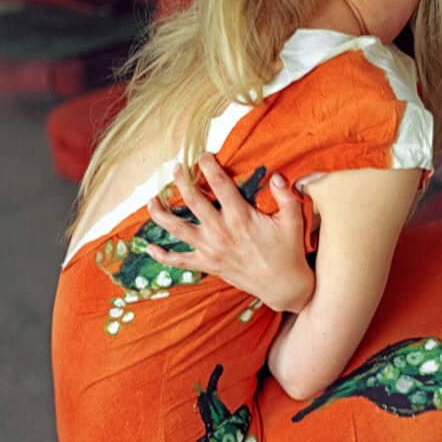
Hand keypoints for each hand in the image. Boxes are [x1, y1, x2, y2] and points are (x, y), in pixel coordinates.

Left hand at [144, 154, 313, 313]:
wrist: (283, 286)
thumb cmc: (288, 251)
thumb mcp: (293, 221)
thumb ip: (285, 196)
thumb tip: (276, 176)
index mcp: (240, 217)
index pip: (219, 184)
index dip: (208, 166)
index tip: (203, 155)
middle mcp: (220, 231)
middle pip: (192, 200)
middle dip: (181, 181)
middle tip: (175, 168)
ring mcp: (211, 249)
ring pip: (178, 229)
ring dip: (161, 214)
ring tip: (151, 201)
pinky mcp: (208, 264)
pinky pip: (179, 261)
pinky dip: (162, 256)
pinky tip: (149, 247)